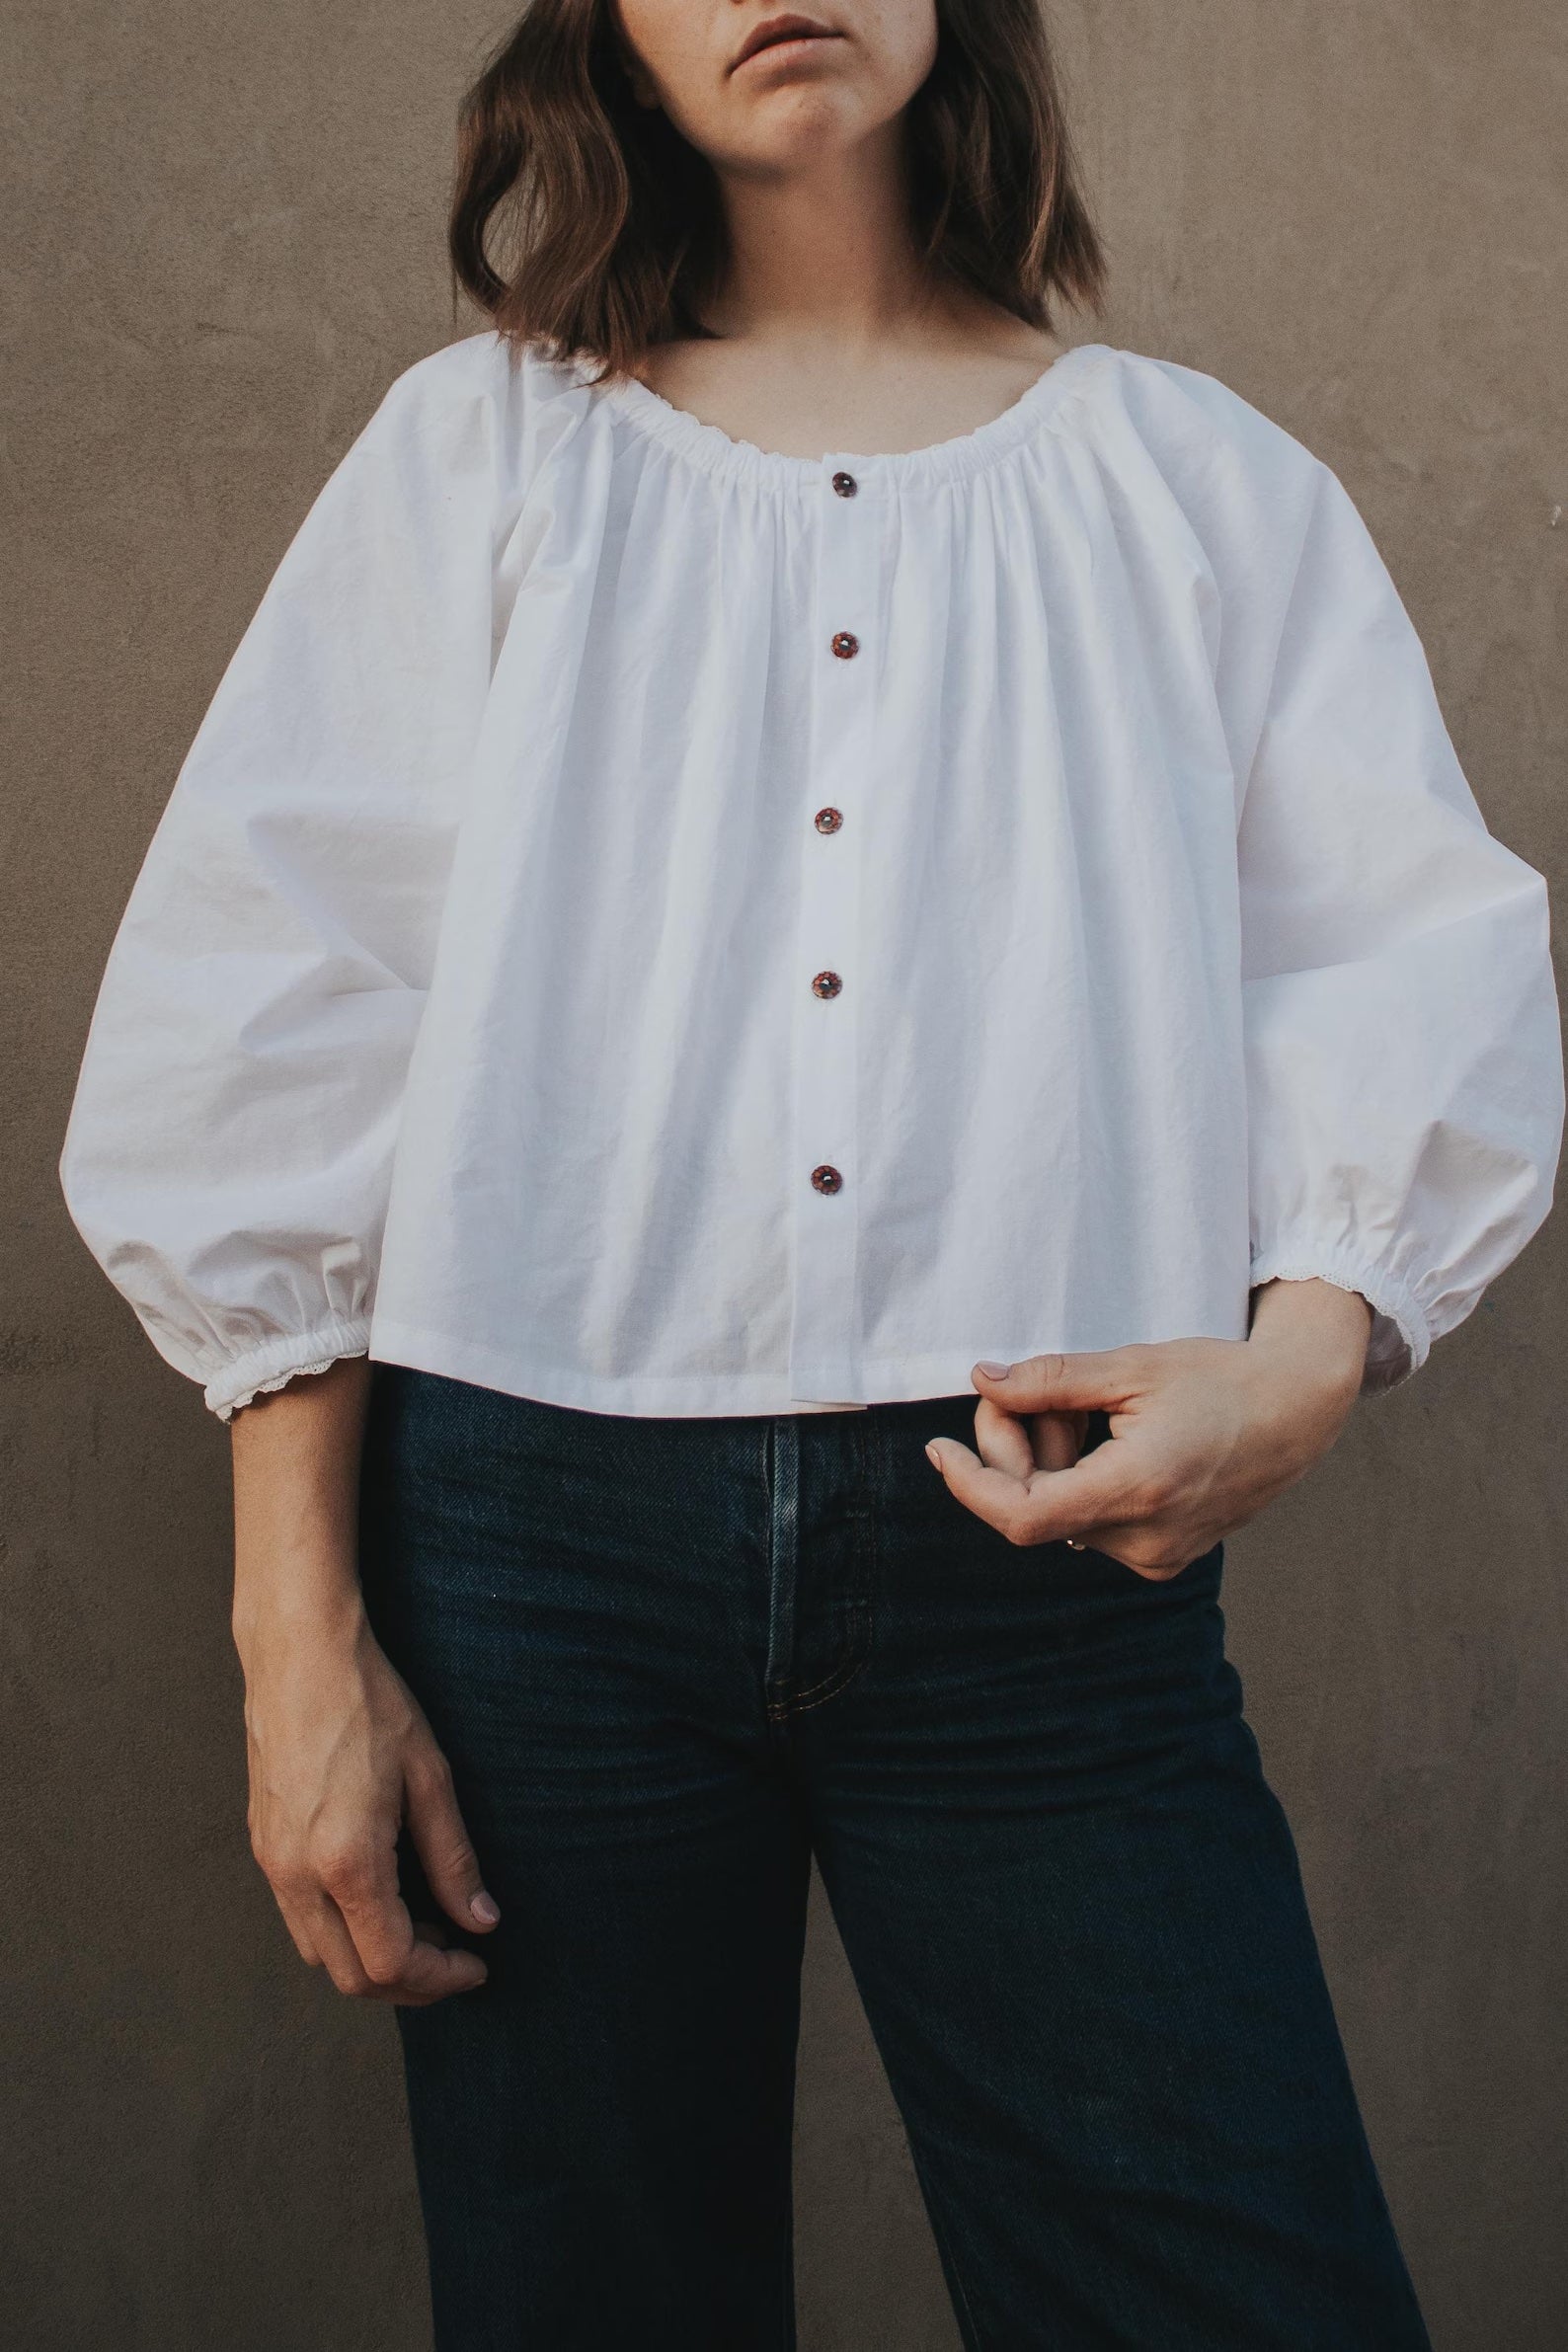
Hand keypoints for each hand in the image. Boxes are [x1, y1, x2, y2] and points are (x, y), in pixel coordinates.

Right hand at [239, 1601, 498, 2004]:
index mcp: (344, 1861)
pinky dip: (343, 1932)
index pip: (391, 1963)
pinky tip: (382, 1897)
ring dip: (373, 1960)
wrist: (298, 1653)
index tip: (476, 1963)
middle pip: (351, 1976)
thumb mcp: (429, 1777)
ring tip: (423, 1925)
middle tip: (455, 1954)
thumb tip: (481, 1921)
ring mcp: (272, 1864)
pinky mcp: (263, 1847)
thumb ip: (454, 1859)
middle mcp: (297, 1875)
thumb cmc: (368, 1703)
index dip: (439, 1978)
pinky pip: (300, 1919)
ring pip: (320, 1955)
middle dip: (409, 1982)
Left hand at [925, 1278, 1372, 1577]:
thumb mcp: (1131, 1366)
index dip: (970, 1486)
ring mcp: (1156, 1557)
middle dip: (1014, 1449)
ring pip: (1060, 1517)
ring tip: (1092, 1413)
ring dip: (1049, 1465)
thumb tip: (982, 1381)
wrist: (1295, 1413)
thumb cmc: (1217, 1379)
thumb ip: (1051, 1380)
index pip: (1022, 1515)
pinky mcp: (1163, 1559)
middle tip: (1030, 1392)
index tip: (939, 1451)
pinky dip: (1078, 1484)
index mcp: (1138, 1487)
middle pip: (1035, 1507)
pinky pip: (1090, 1525)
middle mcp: (1146, 1539)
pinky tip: (1109, 1443)